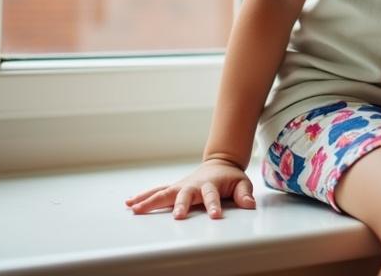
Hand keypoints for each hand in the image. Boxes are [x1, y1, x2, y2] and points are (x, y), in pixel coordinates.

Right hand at [124, 157, 257, 219]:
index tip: (215, 216)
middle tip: (177, 216)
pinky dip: (144, 196)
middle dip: (180, 204)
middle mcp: (193, 185)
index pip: (212, 195)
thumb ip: (244, 194)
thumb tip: (250, 204)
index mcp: (211, 184)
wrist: (219, 164)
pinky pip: (157, 192)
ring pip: (164, 192)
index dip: (214, 205)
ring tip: (136, 209)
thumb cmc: (229, 178)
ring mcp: (181, 186)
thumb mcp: (241, 183)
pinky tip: (130, 203)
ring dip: (151, 200)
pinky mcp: (174, 188)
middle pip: (184, 194)